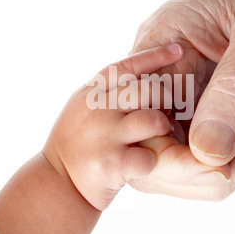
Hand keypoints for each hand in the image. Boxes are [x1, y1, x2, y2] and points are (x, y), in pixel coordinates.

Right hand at [43, 44, 183, 210]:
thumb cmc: (77, 143)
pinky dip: (152, 161)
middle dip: (166, 98)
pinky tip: (144, 163)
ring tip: (158, 137)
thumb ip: (108, 93)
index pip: (127, 66)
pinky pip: (149, 157)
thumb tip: (142, 75)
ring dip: (163, 129)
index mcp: (91, 93)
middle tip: (169, 109)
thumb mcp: (83, 109)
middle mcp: (97, 109)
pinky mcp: (112, 164)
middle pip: (148, 90)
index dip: (155, 56)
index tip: (178, 50)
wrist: (56, 183)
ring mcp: (104, 136)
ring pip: (153, 120)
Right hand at [131, 0, 234, 187]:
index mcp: (163, 42)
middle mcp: (170, 72)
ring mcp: (193, 91)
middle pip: (161, 152)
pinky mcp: (219, 104)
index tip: (224, 166)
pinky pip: (226, 149)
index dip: (172, 158)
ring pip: (196, 160)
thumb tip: (207, 153)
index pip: (140, 119)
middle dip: (213, 167)